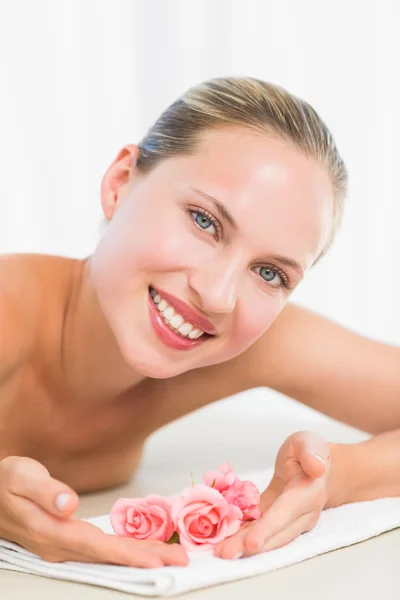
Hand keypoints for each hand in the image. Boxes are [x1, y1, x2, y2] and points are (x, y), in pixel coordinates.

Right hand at [0, 456, 188, 567]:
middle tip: (179, 560)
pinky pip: (99, 551)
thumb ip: (45, 490)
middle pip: (108, 556)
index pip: (98, 546)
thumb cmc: (5, 482)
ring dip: (137, 556)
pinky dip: (122, 552)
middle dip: (145, 559)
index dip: (129, 553)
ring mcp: (61, 546)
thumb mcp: (20, 476)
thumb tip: (68, 503)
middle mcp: (59, 545)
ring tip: (168, 556)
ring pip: (106, 556)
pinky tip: (139, 549)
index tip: (157, 559)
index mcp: (51, 531)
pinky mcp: (64, 541)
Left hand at [213, 431, 330, 558]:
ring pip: (267, 537)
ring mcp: (291, 521)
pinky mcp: (277, 521)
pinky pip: (260, 530)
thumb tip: (317, 466)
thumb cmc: (308, 450)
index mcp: (308, 493)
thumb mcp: (308, 442)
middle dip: (249, 545)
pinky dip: (242, 537)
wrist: (313, 465)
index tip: (251, 543)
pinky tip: (224, 541)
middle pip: (275, 533)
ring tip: (220, 551)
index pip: (286, 513)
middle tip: (223, 553)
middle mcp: (302, 514)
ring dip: (243, 546)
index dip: (268, 528)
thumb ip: (311, 452)